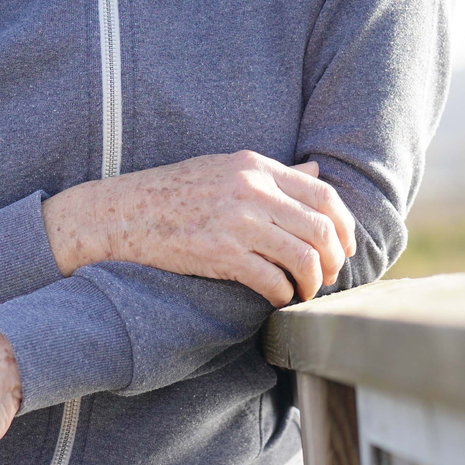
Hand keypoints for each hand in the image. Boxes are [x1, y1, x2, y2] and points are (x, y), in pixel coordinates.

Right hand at [43, 152, 355, 305]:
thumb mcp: (224, 168)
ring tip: (304, 291)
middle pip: (320, 228)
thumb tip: (317, 173)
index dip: (343, 226)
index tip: (345, 247)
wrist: (119, 213)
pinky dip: (282, 294)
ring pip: (302, 256)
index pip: (323, 196)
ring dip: (311, 281)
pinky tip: (277, 298)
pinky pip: (271, 279)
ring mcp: (236, 221)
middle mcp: (251, 190)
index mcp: (255, 166)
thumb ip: (273, 173)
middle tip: (327, 276)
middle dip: (333, 258)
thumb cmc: (170, 192)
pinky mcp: (219, 253)